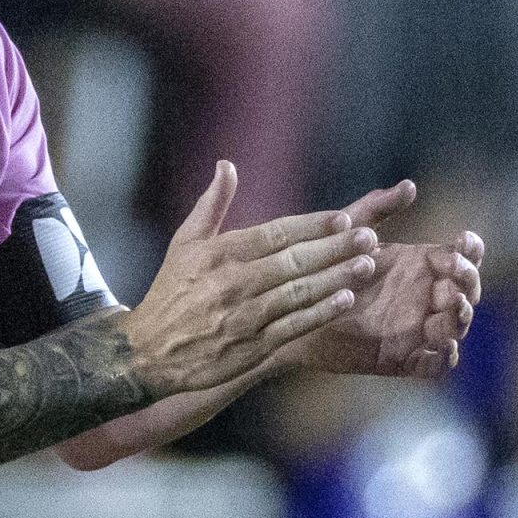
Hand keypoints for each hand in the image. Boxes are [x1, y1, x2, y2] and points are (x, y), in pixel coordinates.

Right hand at [120, 162, 400, 396]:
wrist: (149, 352)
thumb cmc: (171, 291)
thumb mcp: (184, 243)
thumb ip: (211, 204)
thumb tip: (227, 165)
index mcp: (219, 254)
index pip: (274, 234)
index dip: (312, 226)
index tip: (343, 218)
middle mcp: (233, 284)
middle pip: (293, 262)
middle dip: (334, 249)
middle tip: (368, 237)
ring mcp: (245, 318)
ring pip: (299, 294)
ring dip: (336, 278)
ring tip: (367, 264)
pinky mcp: (253, 348)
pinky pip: (295, 327)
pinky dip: (321, 313)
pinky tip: (346, 299)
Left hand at [284, 181, 483, 378]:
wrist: (292, 312)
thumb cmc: (320, 268)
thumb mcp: (347, 233)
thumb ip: (375, 209)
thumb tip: (410, 185)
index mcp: (420, 265)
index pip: (462, 257)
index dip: (470, 249)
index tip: (461, 240)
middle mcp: (425, 296)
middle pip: (467, 291)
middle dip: (467, 282)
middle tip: (450, 277)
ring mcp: (418, 328)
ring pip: (455, 326)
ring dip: (459, 317)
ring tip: (447, 307)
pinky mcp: (403, 358)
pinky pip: (435, 365)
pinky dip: (444, 357)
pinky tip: (439, 345)